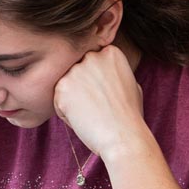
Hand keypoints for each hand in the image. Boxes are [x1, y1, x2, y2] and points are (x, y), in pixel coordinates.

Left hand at [53, 44, 148, 160]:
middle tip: (99, 105)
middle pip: (77, 71)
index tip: (109, 95)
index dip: (98, 81)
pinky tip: (84, 118)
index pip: (92, 63)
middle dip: (83, 87)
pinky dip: (67, 113)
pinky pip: (58, 101)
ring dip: (74, 100)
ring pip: (66, 86)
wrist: (123, 136)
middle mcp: (92, 56)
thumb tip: (104, 71)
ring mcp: (75, 71)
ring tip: (92, 113)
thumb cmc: (129, 114)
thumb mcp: (130, 82)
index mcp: (111, 52)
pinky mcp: (62, 88)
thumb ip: (113, 72)